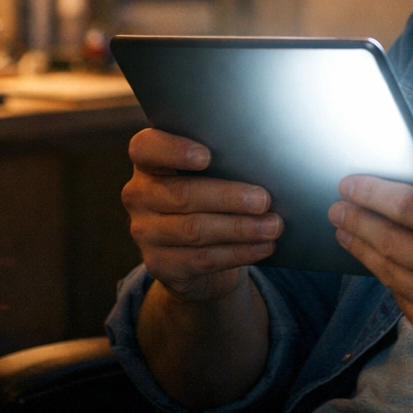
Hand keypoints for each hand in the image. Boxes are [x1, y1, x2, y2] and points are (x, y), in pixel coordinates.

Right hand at [123, 128, 281, 302]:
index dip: (173, 150)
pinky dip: (238, 252)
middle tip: (263, 199)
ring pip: (194, 230)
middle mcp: (139, 195)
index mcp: (149, 162)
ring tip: (272, 226)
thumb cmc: (209, 197)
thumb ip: (223, 162)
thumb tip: (268, 163)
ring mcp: (145, 232)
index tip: (206, 156)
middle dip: (228, 197)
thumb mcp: (210, 174)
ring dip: (239, 228)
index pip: (146, 148)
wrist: (194, 252)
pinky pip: (202, 259)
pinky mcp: (158, 264)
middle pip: (181, 194)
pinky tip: (262, 246)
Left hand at [328, 128, 412, 364]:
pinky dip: (387, 277)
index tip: (348, 183)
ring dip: (362, 248)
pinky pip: (402, 299)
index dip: (371, 192)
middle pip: (390, 240)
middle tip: (336, 207)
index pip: (408, 206)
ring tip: (345, 231)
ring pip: (389, 272)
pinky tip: (379, 260)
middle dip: (356, 220)